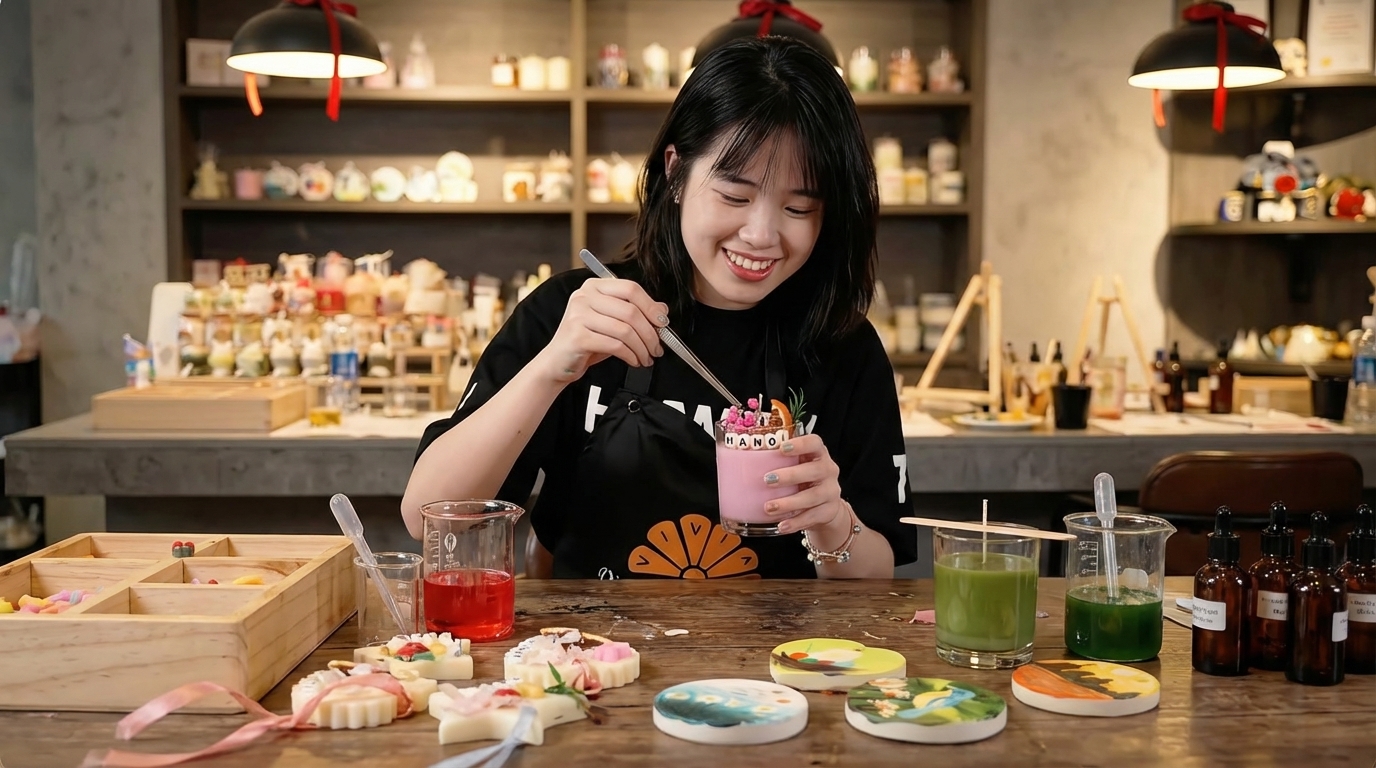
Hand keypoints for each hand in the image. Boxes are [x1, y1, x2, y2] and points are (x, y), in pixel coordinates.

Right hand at [534, 279, 668, 384]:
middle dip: (650, 332)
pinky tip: (633, 360)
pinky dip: (630, 355)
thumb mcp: (612, 322)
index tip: (662, 322)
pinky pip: (615, 345)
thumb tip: (662, 309)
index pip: (630, 288)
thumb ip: (635, 312)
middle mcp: (584, 297)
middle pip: (630, 310)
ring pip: (625, 330)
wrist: (558, 361)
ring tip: (646, 357)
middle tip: (657, 347)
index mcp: (593, 286)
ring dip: (642, 347)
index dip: (651, 306)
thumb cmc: (587, 340)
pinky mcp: (577, 337)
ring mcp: (578, 316)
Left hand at [760, 433, 845, 535]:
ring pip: (812, 496)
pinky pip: (812, 517)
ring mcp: (830, 491)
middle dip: (790, 475)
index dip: (800, 444)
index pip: (814, 443)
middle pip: (814, 470)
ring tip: (769, 507)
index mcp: (818, 454)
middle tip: (768, 480)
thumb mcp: (795, 466)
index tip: (782, 448)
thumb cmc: (803, 480)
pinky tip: (782, 525)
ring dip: (789, 502)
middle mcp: (828, 470)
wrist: (824, 506)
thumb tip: (732, 459)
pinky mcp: (829, 511)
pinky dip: (795, 522)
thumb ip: (776, 461)